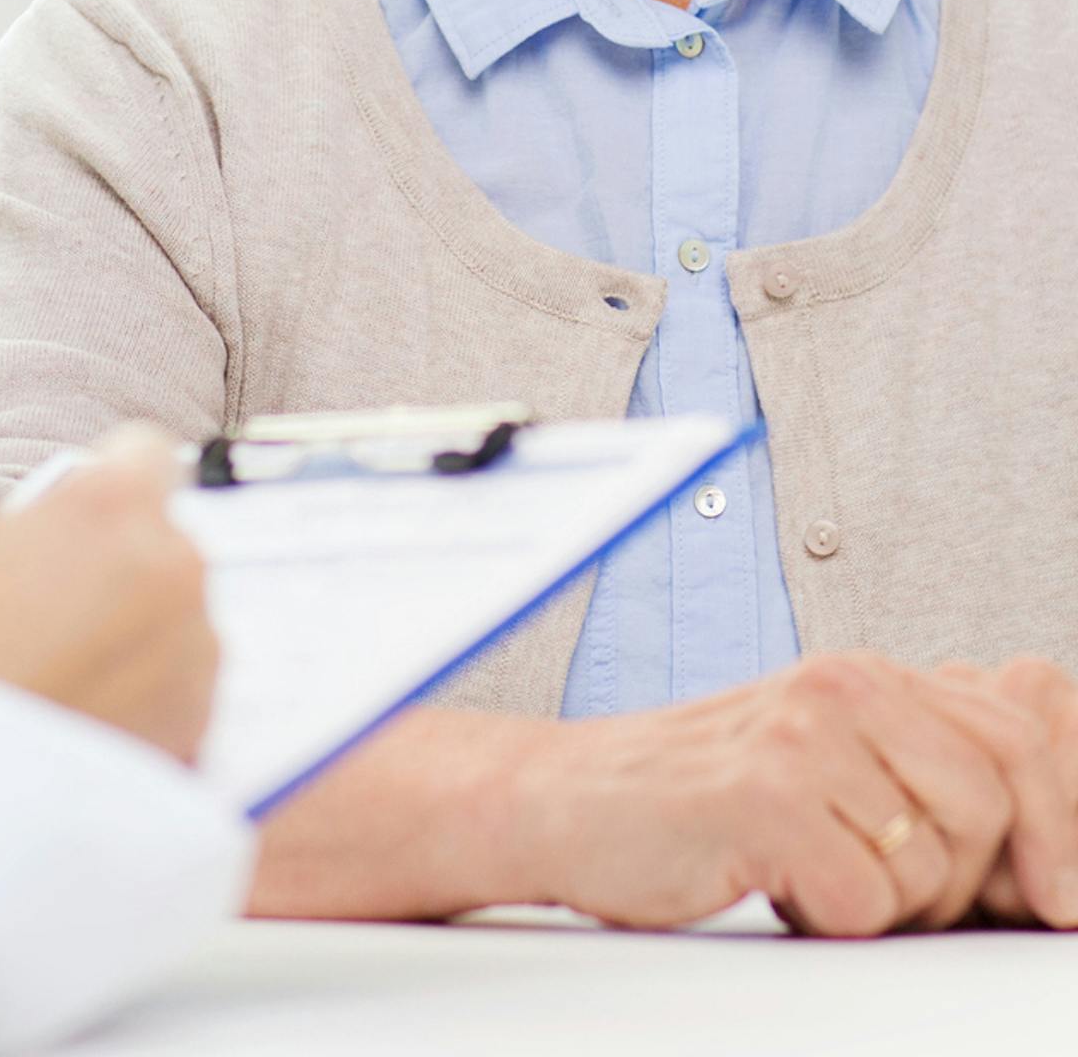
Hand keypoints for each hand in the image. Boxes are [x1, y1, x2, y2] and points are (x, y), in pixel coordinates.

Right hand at [0, 427, 218, 764]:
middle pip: (155, 544)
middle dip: (102, 564)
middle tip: (30, 602)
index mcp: (115, 508)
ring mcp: (193, 668)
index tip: (62, 515)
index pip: (141, 453)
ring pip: (164, 624)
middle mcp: (175, 578)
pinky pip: (166, 699)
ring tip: (39, 673)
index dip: (96, 480)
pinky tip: (59, 720)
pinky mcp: (193, 744)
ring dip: (119, 635)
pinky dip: (128, 704)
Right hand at [519, 654, 1077, 935]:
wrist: (562, 802)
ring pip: (934, 861)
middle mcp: (839, 686)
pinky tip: (771, 883)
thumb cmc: (694, 797)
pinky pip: (862, 899)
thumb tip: (1048, 836)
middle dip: (963, 878)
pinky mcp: (761, 796)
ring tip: (811, 874)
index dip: (1058, 826)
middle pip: (996, 800)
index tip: (1056, 897)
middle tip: (885, 891)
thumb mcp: (823, 761)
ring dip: (883, 902)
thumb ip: (920, 766)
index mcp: (863, 675)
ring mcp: (799, 735)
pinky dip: (824, 916)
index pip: (1018, 734)